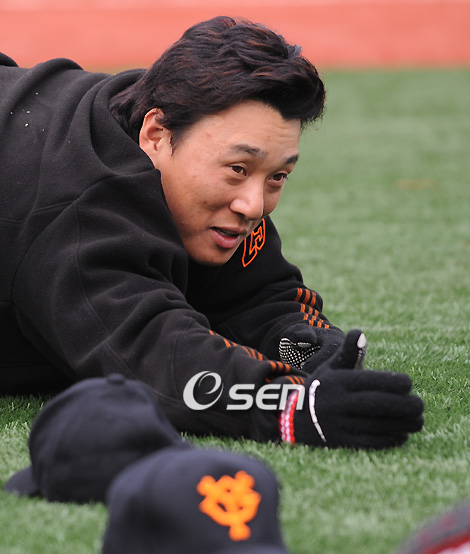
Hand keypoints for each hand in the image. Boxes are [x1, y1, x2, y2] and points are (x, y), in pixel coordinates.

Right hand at [279, 330, 423, 448]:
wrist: (294, 418)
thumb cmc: (323, 388)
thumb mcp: (331, 368)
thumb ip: (349, 352)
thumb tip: (360, 332)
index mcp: (336, 381)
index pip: (370, 381)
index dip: (393, 382)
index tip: (409, 384)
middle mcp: (335, 402)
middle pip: (377, 404)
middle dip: (404, 405)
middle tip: (420, 405)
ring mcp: (337, 424)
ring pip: (376, 425)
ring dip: (402, 424)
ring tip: (417, 421)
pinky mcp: (340, 443)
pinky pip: (369, 442)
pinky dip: (390, 439)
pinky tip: (402, 435)